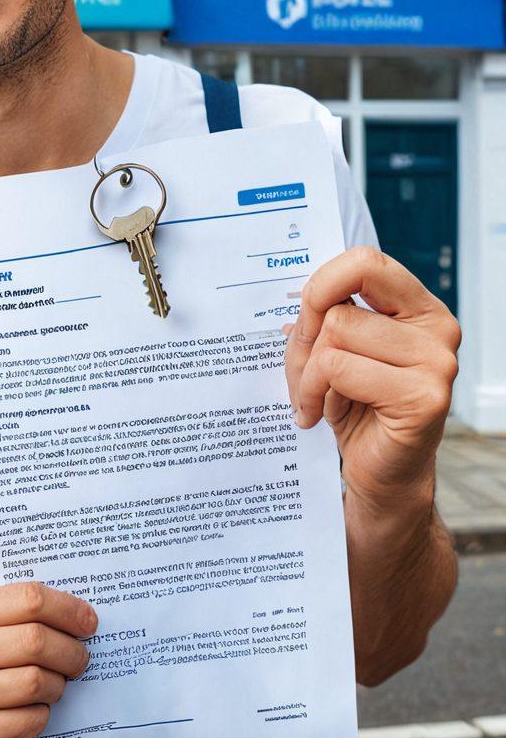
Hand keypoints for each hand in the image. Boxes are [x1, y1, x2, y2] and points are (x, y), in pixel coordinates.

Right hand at [0, 582, 96, 737]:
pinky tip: (33, 710)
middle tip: (79, 658)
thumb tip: (73, 610)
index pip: (28, 598)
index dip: (67, 609)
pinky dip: (41, 715)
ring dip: (58, 685)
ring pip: (37, 682)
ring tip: (55, 684)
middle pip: (36, 640)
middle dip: (71, 651)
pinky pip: (27, 720)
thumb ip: (5, 609)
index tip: (88, 622)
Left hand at [283, 247, 460, 507]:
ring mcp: (437, 363)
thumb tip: (298, 299)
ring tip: (315, 397)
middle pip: (340, 306)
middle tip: (302, 373)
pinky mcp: (423, 397)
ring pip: (336, 335)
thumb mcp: (337, 350)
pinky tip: (320, 416)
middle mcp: (438, 329)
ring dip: (308, 373)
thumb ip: (325, 316)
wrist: (381, 476)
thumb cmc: (357, 408)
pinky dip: (315, 393)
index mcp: (420, 307)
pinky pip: (338, 369)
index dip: (324, 282)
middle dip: (305, 340)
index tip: (306, 313)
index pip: (367, 261)